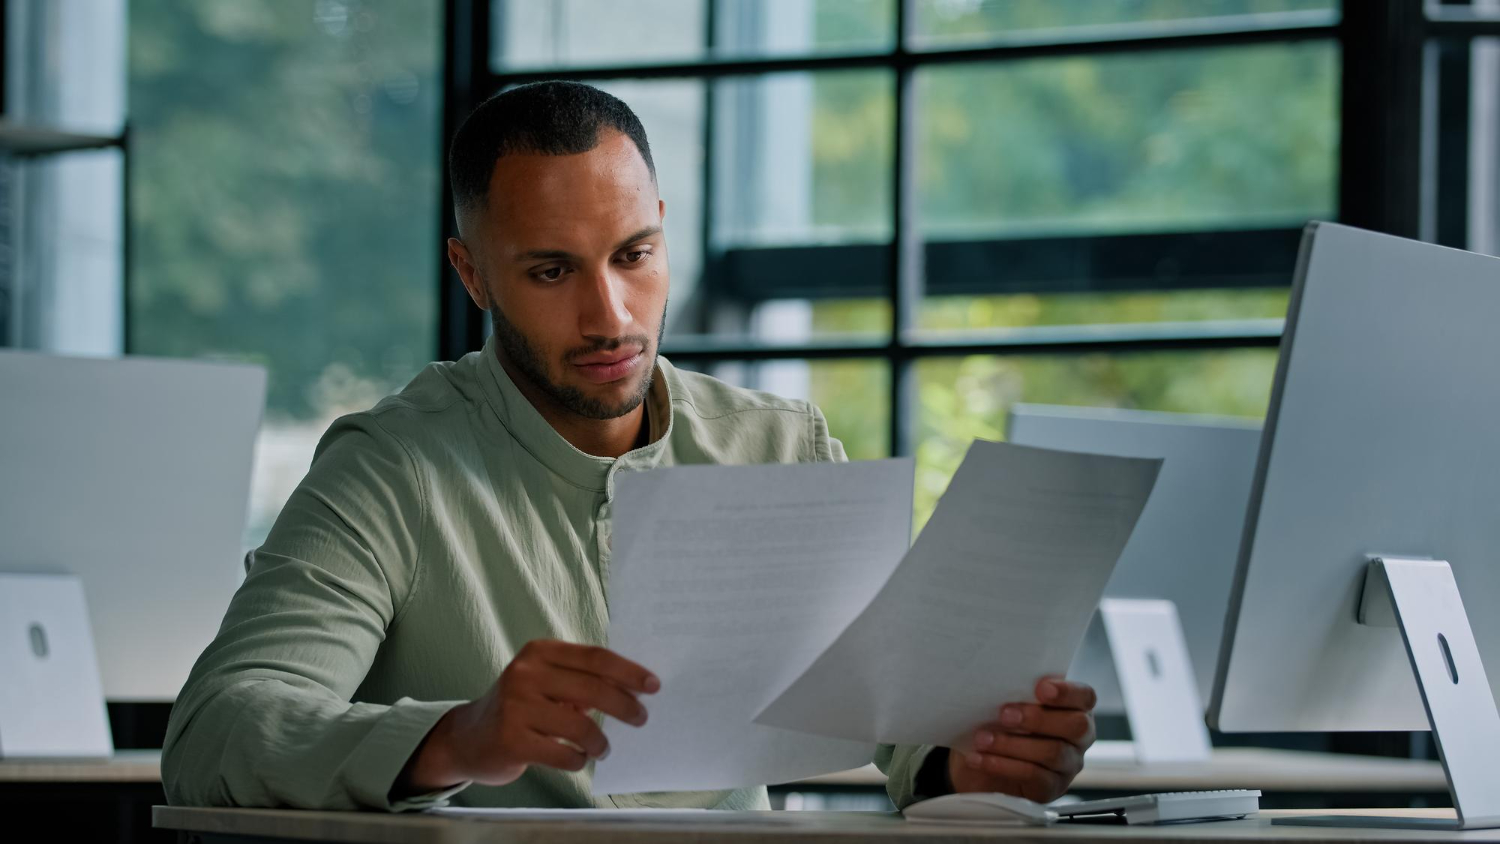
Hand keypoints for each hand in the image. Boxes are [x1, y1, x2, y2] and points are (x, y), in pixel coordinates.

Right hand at [395, 640, 659, 794]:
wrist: (469, 737)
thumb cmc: (521, 707)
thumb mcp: (546, 683)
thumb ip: (581, 680)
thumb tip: (634, 690)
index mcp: (539, 652)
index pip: (595, 658)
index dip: (628, 672)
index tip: (653, 686)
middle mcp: (525, 674)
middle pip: (592, 688)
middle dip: (625, 705)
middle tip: (641, 719)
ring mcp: (515, 707)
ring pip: (580, 726)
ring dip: (600, 741)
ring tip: (602, 748)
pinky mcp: (511, 740)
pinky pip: (563, 754)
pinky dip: (578, 760)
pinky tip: (578, 759)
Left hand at [946, 676, 1096, 801]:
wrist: (981, 762)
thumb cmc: (1001, 724)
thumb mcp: (1010, 703)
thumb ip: (1016, 692)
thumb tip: (998, 680)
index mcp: (1074, 708)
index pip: (1084, 696)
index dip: (1067, 692)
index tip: (1040, 688)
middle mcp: (1079, 737)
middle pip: (1076, 726)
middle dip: (1038, 718)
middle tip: (1004, 714)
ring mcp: (1068, 765)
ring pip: (1053, 753)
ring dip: (1012, 744)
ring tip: (983, 739)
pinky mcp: (1051, 788)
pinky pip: (1034, 777)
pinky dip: (1003, 766)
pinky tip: (980, 759)